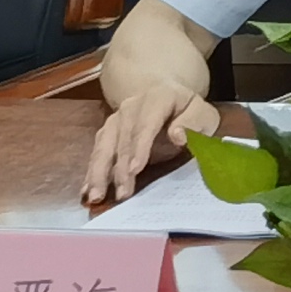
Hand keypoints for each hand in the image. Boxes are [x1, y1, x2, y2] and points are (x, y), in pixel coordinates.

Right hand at [81, 84, 218, 208]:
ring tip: (96, 196)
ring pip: (104, 146)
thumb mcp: (203, 113)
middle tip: (121, 194)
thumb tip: (178, 135)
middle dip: (119, 169)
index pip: (146, 123)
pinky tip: (87, 190)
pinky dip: (92, 171)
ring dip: (99, 173)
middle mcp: (132, 107)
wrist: (167, 95)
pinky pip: (97, 152)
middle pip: (123, 139)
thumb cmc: (188, 110)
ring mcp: (116, 119)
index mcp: (158, 97)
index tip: (135, 169)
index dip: (139, 147)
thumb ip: (193, 122)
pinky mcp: (107, 131)